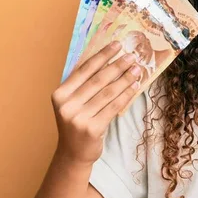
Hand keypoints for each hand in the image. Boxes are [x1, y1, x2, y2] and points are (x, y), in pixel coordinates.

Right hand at [51, 41, 141, 164]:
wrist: (74, 153)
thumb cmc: (78, 122)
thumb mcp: (74, 102)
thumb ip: (84, 84)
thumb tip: (108, 59)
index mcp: (60, 94)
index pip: (84, 70)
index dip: (102, 56)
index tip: (116, 44)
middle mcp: (67, 105)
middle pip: (97, 80)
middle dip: (117, 66)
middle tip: (132, 56)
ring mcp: (78, 118)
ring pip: (107, 93)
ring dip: (125, 79)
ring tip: (137, 69)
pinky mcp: (92, 129)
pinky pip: (113, 107)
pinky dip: (126, 95)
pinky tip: (134, 86)